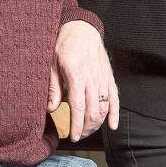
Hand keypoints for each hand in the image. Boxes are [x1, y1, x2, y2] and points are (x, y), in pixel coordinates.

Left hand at [48, 20, 118, 140]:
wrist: (82, 29)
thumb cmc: (64, 45)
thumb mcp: (52, 64)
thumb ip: (53, 88)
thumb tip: (50, 108)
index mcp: (77, 76)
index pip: (78, 107)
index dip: (76, 125)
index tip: (73, 137)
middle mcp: (92, 79)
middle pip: (93, 111)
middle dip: (86, 128)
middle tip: (78, 136)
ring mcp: (103, 79)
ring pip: (104, 107)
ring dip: (97, 123)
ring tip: (88, 131)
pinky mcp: (109, 78)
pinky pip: (114, 98)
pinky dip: (114, 113)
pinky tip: (112, 125)